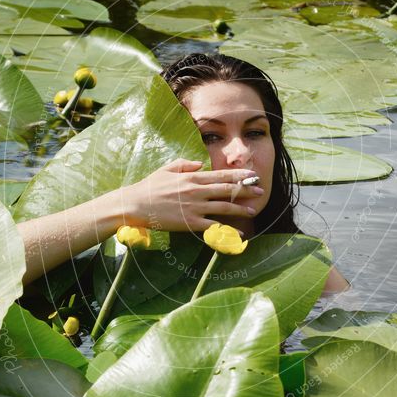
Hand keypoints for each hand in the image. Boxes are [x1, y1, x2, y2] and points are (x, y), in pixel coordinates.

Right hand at [118, 158, 264, 231]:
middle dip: (246, 189)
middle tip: (260, 190)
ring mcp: (194, 207)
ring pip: (224, 207)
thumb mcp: (167, 169)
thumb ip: (185, 164)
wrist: (135, 204)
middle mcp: (196, 191)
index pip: (221, 175)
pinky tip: (238, 233)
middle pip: (227, 189)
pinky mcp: (190, 222)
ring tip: (253, 210)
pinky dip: (227, 229)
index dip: (239, 175)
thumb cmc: (149, 187)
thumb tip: (199, 165)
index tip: (251, 175)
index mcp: (192, 177)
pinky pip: (213, 226)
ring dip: (240, 208)